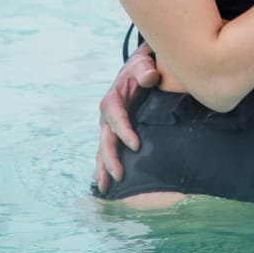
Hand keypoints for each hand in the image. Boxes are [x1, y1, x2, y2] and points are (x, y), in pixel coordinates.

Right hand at [93, 44, 159, 192]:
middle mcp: (106, 116)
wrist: (137, 71)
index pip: (117, 118)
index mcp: (112, 100)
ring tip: (105, 187)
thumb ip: (145, 70)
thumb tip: (151, 77)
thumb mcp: (143, 65)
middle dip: (111, 158)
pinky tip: (104, 184)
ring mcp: (108, 127)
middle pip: (106, 139)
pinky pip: (105, 152)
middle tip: (120, 175)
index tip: (136, 146)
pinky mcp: (113, 134)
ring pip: (102, 150)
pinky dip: (103, 168)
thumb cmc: (142, 68)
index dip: (124, 132)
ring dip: (103, 168)